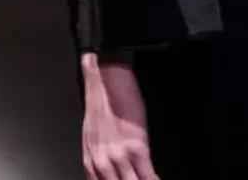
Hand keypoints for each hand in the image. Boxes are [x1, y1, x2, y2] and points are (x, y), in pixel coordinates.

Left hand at [81, 54, 160, 179]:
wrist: (109, 77)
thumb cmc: (102, 98)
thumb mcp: (91, 129)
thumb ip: (97, 152)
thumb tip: (101, 165)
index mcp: (91, 158)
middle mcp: (102, 161)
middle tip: (136, 179)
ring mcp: (120, 156)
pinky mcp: (137, 148)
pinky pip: (148, 176)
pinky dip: (153, 179)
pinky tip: (157, 179)